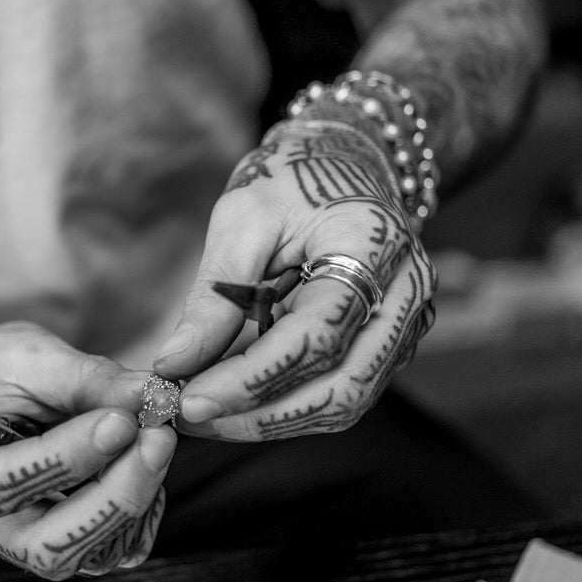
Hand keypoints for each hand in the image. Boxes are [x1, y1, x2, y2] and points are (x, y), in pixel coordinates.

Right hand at [0, 322, 175, 578]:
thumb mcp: (28, 357)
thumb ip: (84, 378)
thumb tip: (149, 393)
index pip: (3, 483)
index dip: (67, 457)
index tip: (120, 419)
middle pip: (45, 544)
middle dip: (112, 496)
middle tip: (157, 439)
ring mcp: (20, 538)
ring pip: (80, 557)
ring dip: (131, 504)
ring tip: (158, 443)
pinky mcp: (61, 541)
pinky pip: (106, 554)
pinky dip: (139, 519)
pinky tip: (150, 468)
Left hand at [153, 123, 436, 439]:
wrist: (343, 161)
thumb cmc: (292, 179)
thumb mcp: (243, 219)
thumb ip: (215, 295)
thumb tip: (175, 362)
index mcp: (374, 246)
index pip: (318, 335)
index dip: (253, 377)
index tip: (191, 397)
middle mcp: (405, 294)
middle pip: (342, 386)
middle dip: (260, 414)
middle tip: (191, 417)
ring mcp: (405, 325)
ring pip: (346, 402)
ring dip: (272, 420)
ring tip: (207, 414)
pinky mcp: (388, 345)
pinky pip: (344, 392)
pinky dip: (288, 405)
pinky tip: (237, 400)